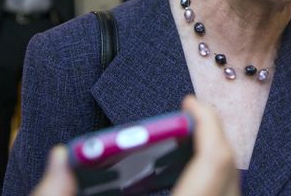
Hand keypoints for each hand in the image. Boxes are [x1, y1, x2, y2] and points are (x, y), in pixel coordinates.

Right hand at [30, 95, 239, 195]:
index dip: (207, 124)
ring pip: (227, 194)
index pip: (214, 162)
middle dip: (213, 140)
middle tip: (187, 118)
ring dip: (212, 166)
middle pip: (228, 176)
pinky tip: (179, 181)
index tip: (189, 103)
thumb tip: (62, 157)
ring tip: (180, 146)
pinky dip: (207, 188)